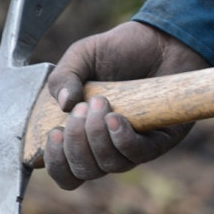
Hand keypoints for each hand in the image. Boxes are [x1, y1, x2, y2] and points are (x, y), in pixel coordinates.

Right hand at [44, 21, 209, 189]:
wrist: (159, 41)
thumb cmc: (119, 52)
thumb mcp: (82, 56)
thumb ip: (63, 76)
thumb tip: (62, 104)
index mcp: (82, 135)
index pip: (66, 171)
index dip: (56, 164)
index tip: (54, 133)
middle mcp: (107, 147)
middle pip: (84, 172)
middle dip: (75, 144)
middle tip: (80, 110)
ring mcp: (133, 147)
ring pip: (110, 165)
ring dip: (97, 137)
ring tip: (100, 102)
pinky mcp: (160, 141)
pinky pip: (138, 155)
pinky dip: (122, 139)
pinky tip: (116, 118)